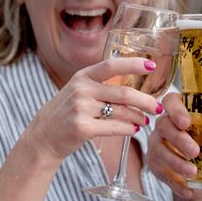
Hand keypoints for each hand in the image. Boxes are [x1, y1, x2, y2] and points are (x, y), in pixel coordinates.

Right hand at [25, 57, 162, 159]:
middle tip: (158, 107)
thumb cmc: (67, 113)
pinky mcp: (82, 128)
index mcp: (82, 76)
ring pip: (122, 112)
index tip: (152, 65)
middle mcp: (81, 89)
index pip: (111, 65)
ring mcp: (81, 109)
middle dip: (146, 101)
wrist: (43, 136)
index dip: (133, 64)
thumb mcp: (78, 90)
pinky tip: (133, 130)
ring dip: (138, 118)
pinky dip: (129, 130)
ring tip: (145, 120)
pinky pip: (115, 128)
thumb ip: (100, 85)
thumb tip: (135, 86)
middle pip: (124, 93)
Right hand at [148, 92, 201, 199]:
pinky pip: (162, 174)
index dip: (176, 110)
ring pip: (159, 150)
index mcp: (181, 110)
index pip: (171, 101)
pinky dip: (176, 184)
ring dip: (176, 162)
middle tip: (195, 151)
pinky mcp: (156, 165)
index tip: (187, 122)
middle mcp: (165, 125)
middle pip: (164, 126)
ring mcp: (158, 145)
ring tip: (193, 172)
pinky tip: (189, 192)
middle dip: (179, 139)